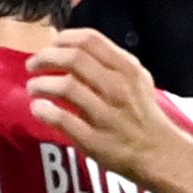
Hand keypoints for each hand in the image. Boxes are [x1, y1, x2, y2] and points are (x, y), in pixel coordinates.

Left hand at [27, 28, 192, 185]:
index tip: (49, 45)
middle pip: (73, 59)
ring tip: (33, 88)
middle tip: (32, 65)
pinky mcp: (94, 140)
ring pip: (66, 87)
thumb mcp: (136, 80)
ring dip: (41, 84)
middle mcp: (117, 88)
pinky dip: (45, 111)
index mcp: (127, 69)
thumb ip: (110, 62)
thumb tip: (71, 47)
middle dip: (46, 58)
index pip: (89, 40)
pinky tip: (37, 108)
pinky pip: (62, 119)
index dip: (63, 39)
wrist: (159, 153)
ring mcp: (106, 114)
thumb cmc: (143, 115)